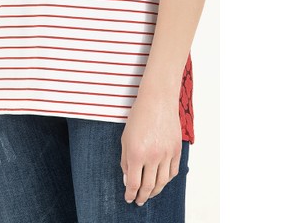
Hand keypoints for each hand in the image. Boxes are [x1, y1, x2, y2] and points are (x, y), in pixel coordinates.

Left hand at [120, 89, 181, 205]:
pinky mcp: (176, 150)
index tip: (129, 198)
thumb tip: (128, 179)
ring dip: (155, 191)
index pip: (134, 183)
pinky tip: (161, 180)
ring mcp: (167, 154)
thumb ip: (126, 160)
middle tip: (139, 201)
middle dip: (142, 197)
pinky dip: (167, 179)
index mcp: (137, 153)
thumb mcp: (125, 138)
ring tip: (149, 194)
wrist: (158, 100)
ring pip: (162, 182)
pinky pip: (173, 172)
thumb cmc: (139, 116)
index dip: (130, 194)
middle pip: (148, 187)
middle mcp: (153, 156)